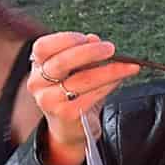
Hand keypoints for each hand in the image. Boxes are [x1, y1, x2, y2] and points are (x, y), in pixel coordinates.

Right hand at [26, 32, 139, 164]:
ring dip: (108, 70)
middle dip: (90, 52)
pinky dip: (108, 85)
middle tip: (111, 49)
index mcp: (37, 66)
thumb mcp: (74, 69)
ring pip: (82, 80)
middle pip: (62, 62)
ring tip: (126, 65)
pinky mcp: (66, 114)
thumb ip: (82, 53)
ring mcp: (50, 100)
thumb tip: (94, 39)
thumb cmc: (72, 91)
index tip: (87, 38)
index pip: (43, 47)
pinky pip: (92, 95)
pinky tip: (119, 79)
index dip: (66, 40)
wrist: (68, 126)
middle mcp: (38, 83)